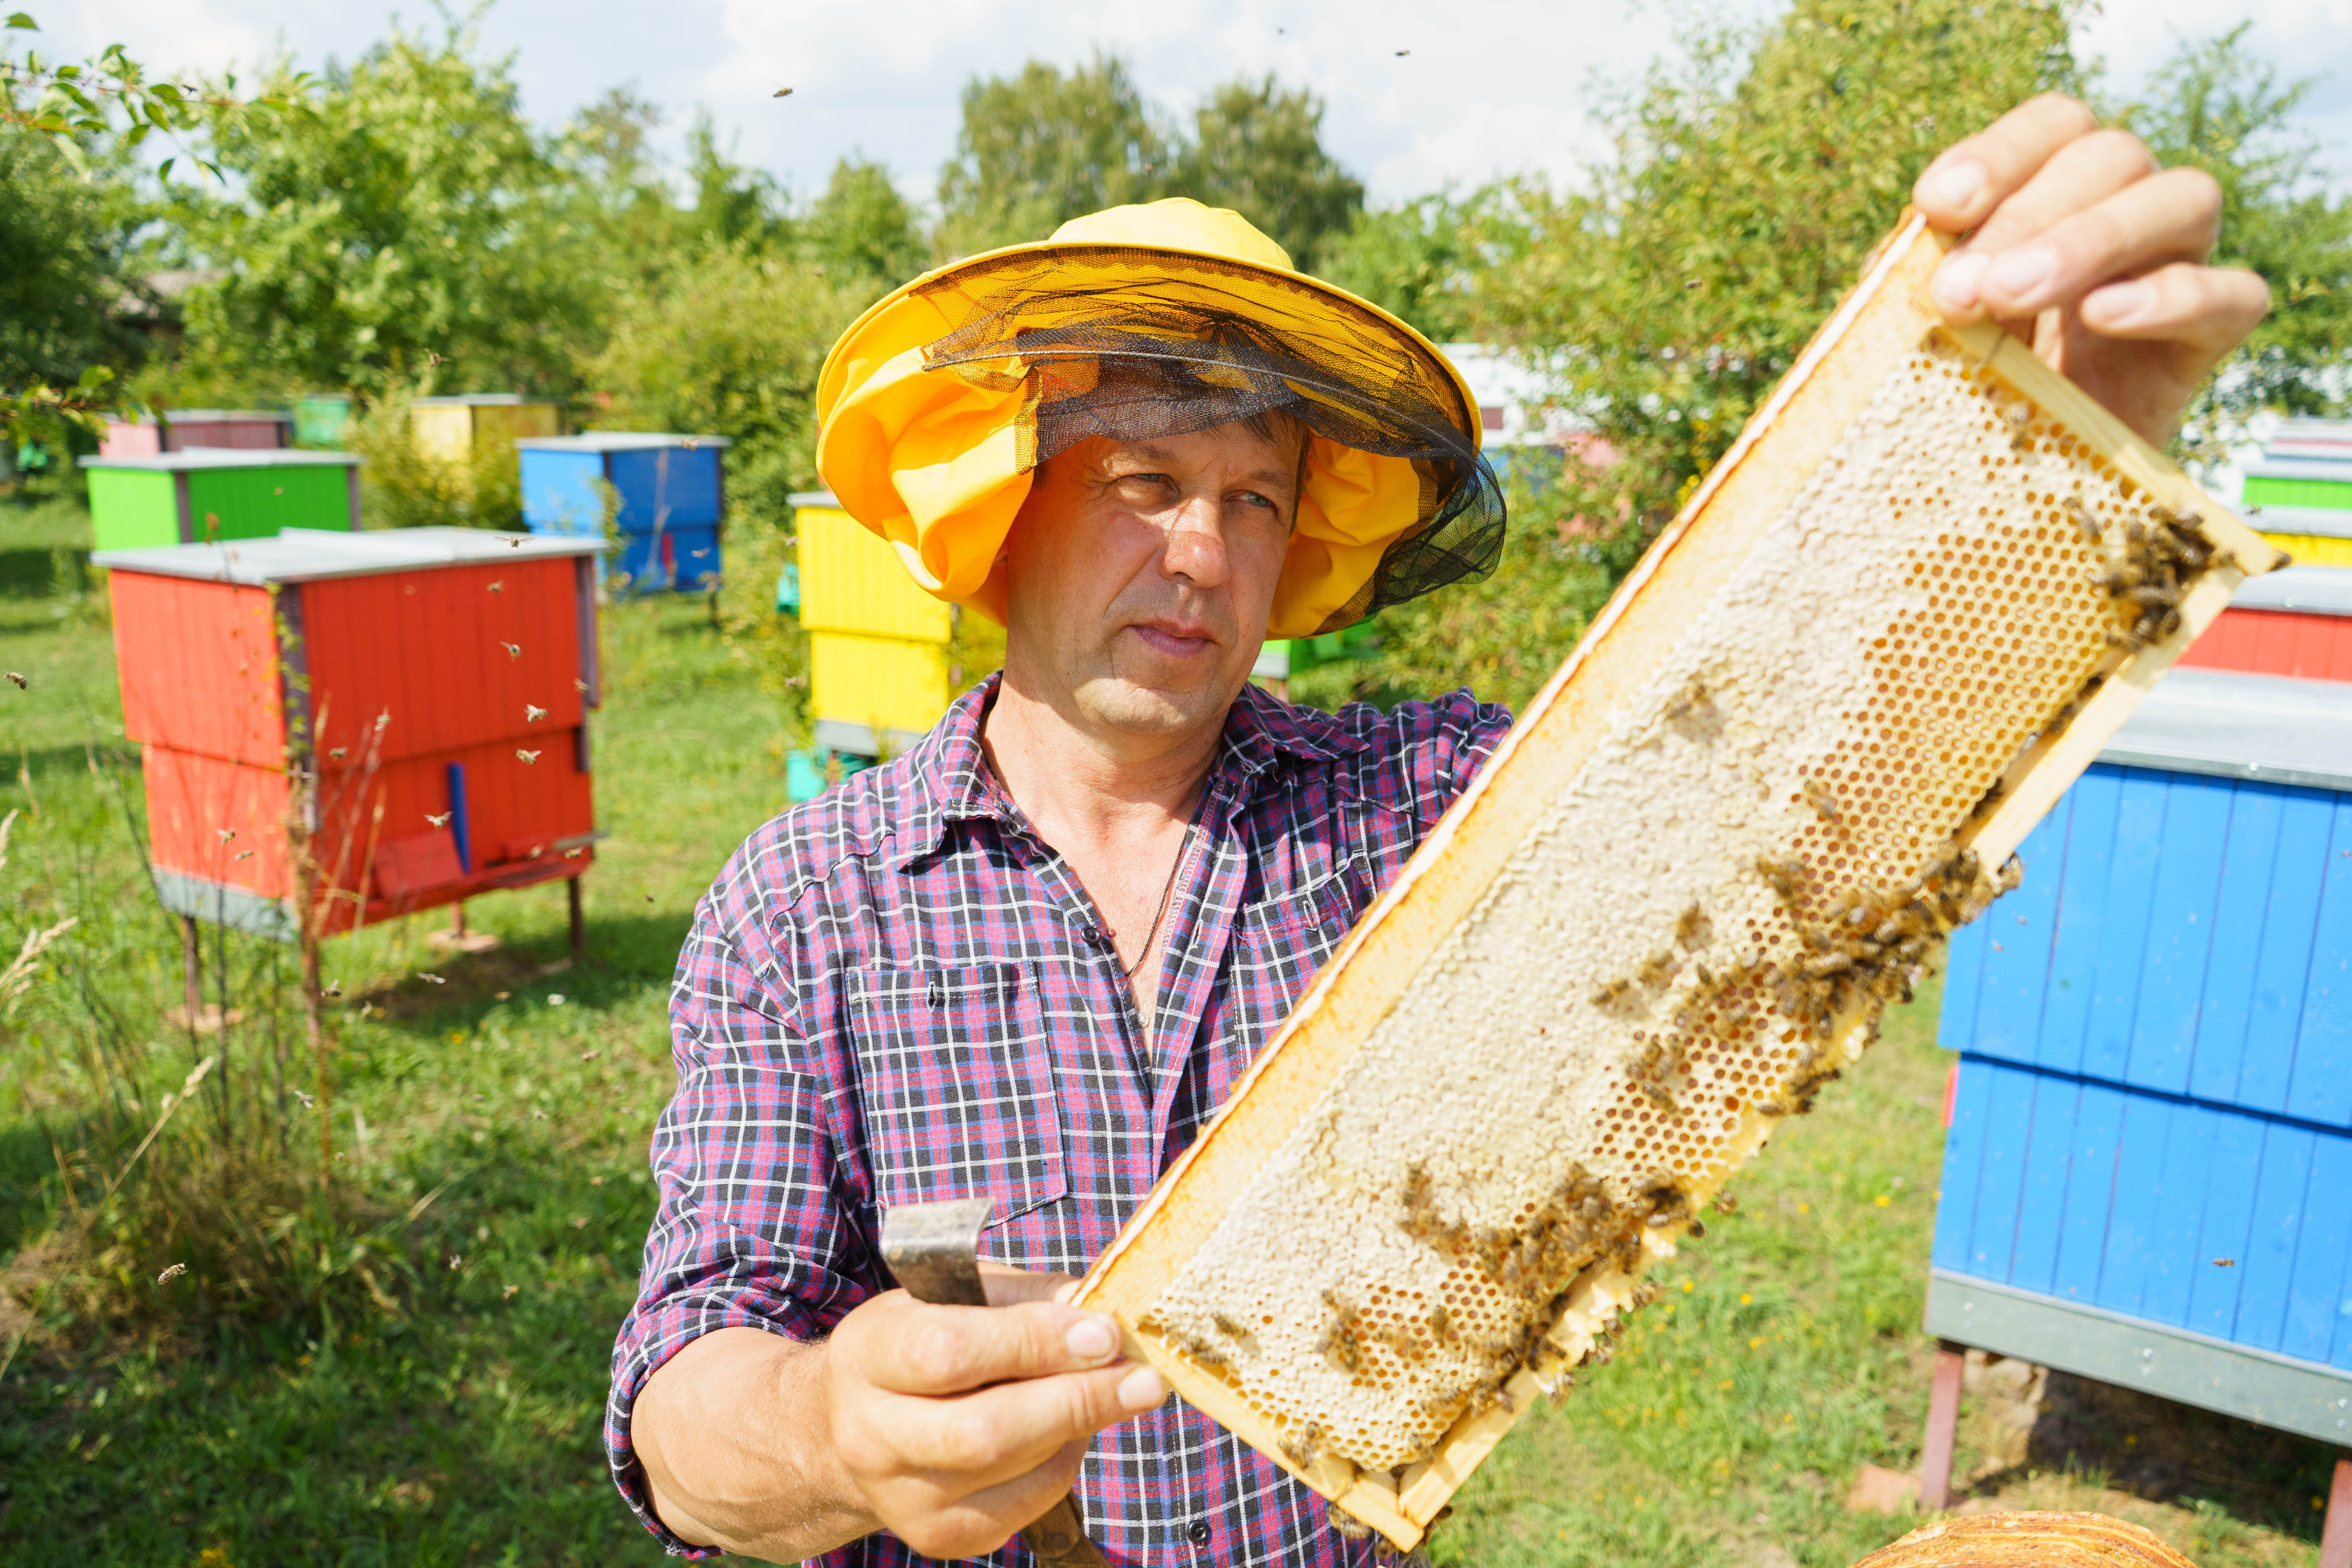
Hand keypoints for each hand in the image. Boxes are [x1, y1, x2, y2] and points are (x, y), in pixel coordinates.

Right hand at [820, 1271, 1165, 1559]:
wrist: (852, 1426)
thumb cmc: (919, 1342)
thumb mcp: (955, 1296)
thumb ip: (1024, 1297)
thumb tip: (1095, 1310)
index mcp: (868, 1355)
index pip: (948, 1354)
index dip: (1032, 1343)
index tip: (1103, 1333)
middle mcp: (872, 1436)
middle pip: (983, 1431)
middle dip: (1076, 1402)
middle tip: (1144, 1379)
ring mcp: (904, 1498)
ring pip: (1013, 1472)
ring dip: (1080, 1427)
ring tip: (1114, 1390)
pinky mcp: (941, 1536)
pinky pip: (1027, 1503)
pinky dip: (1063, 1461)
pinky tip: (1067, 1429)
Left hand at [1911, 94, 2269, 448]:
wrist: (2011, 484)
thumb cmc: (1962, 389)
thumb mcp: (1924, 331)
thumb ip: (1914, 286)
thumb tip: (1892, 266)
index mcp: (2058, 191)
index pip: (2054, 125)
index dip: (1999, 152)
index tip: (1934, 207)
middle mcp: (2130, 209)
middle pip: (2111, 155)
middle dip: (2026, 215)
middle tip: (1958, 289)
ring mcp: (2180, 265)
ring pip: (2186, 198)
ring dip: (2092, 240)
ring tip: (2009, 296)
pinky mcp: (2210, 338)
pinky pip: (2233, 294)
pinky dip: (2171, 297)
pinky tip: (2103, 316)